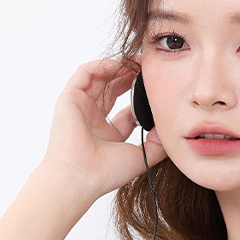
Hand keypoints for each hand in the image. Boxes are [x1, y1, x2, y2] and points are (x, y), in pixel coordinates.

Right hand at [41, 58, 167, 199]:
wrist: (81, 176)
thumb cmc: (106, 173)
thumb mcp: (141, 157)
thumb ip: (157, 145)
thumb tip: (169, 129)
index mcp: (108, 136)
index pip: (127, 112)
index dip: (142, 100)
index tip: (157, 91)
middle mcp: (93, 120)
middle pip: (114, 92)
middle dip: (131, 79)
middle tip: (148, 69)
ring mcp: (80, 108)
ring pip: (100, 79)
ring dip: (118, 69)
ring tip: (137, 63)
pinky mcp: (69, 98)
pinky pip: (85, 73)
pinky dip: (102, 65)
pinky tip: (119, 65)